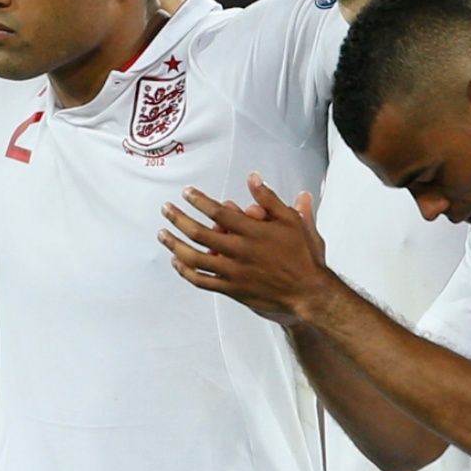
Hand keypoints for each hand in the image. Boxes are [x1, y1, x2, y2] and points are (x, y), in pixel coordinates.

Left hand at [157, 174, 334, 325]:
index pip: (218, 213)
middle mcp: (239, 252)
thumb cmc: (302, 256)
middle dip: (178, 219)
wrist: (308, 292)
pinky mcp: (231, 289)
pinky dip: (186, 272)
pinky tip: (176, 262)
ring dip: (175, 244)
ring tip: (162, 234)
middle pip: (199, 234)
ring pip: (195, 258)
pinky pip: (202, 281)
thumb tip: (253, 177)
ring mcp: (233, 272)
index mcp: (252, 232)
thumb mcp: (291, 221)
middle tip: (166, 209)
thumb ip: (269, 199)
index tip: (187, 193)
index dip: (199, 201)